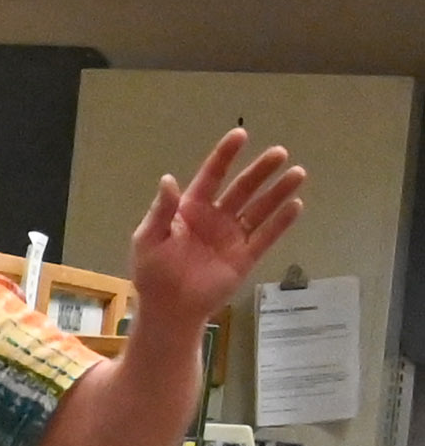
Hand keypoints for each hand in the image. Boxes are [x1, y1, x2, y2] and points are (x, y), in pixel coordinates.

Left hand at [127, 129, 306, 335]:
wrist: (168, 311)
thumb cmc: (153, 274)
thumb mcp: (148, 240)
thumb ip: (160, 211)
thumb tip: (168, 179)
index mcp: (190, 210)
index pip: (211, 176)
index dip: (225, 156)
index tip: (240, 134)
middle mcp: (215, 218)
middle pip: (242, 188)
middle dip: (260, 170)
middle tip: (279, 153)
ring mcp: (232, 237)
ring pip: (259, 209)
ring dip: (278, 192)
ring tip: (297, 174)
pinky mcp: (245, 257)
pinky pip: (265, 237)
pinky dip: (280, 223)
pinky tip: (295, 206)